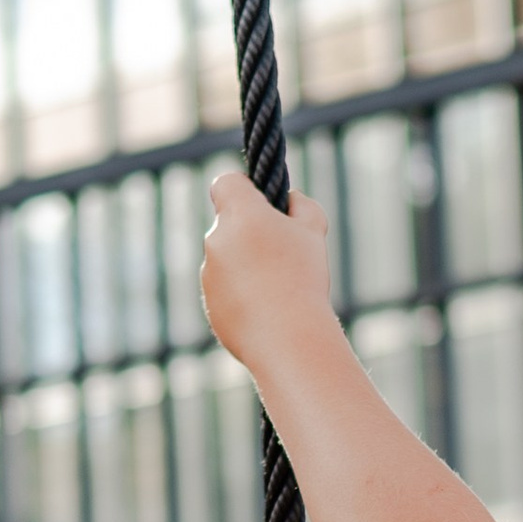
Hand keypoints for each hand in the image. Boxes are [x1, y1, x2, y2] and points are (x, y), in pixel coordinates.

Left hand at [201, 169, 331, 382]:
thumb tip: (292, 200)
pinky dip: (242, 295)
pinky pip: (225, 290)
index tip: (263, 203)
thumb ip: (302, 206)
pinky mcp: (209, 303)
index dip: (244, 188)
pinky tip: (268, 311)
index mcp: (241, 214)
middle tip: (284, 254)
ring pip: (227, 259)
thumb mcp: (314, 232)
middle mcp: (216, 239)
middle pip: (230, 224)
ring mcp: (208, 273)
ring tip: (279, 288)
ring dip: (247, 266)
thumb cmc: (304, 279)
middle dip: (251, 233)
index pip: (226, 182)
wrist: (288, 339)